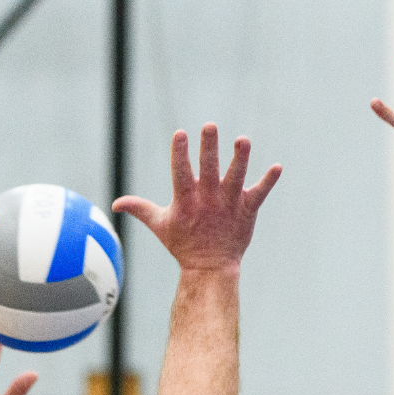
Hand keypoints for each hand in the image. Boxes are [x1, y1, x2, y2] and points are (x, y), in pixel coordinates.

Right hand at [112, 124, 281, 272]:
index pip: (181, 172)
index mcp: (186, 201)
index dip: (180, 153)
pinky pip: (260, 193)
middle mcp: (208, 200)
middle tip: (210, 127)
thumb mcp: (159, 225)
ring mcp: (229, 204)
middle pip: (209, 169)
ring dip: (240, 159)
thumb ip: (139, 209)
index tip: (180, 133)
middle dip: (209, 148)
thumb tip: (115, 203)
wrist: (210, 268)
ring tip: (243, 140)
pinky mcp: (247, 210)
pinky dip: (269, 181)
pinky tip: (278, 167)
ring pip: (236, 178)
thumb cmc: (182, 244)